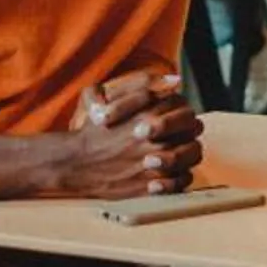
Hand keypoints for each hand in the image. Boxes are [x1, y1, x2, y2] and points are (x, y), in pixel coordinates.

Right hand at [0, 71, 201, 199]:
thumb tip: (175, 80)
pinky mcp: (148, 186)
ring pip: (189, 159)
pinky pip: (179, 182)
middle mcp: (152, 140)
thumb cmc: (95, 130)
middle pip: (193, 136)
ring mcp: (152, 165)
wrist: (74, 163)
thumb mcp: (113, 99)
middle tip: (178, 140)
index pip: (187, 114)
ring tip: (173, 156)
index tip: (176, 122)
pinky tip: (167, 176)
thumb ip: (144, 87)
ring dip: (186, 157)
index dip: (184, 118)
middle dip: (188, 136)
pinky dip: (178, 179)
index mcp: (147, 116)